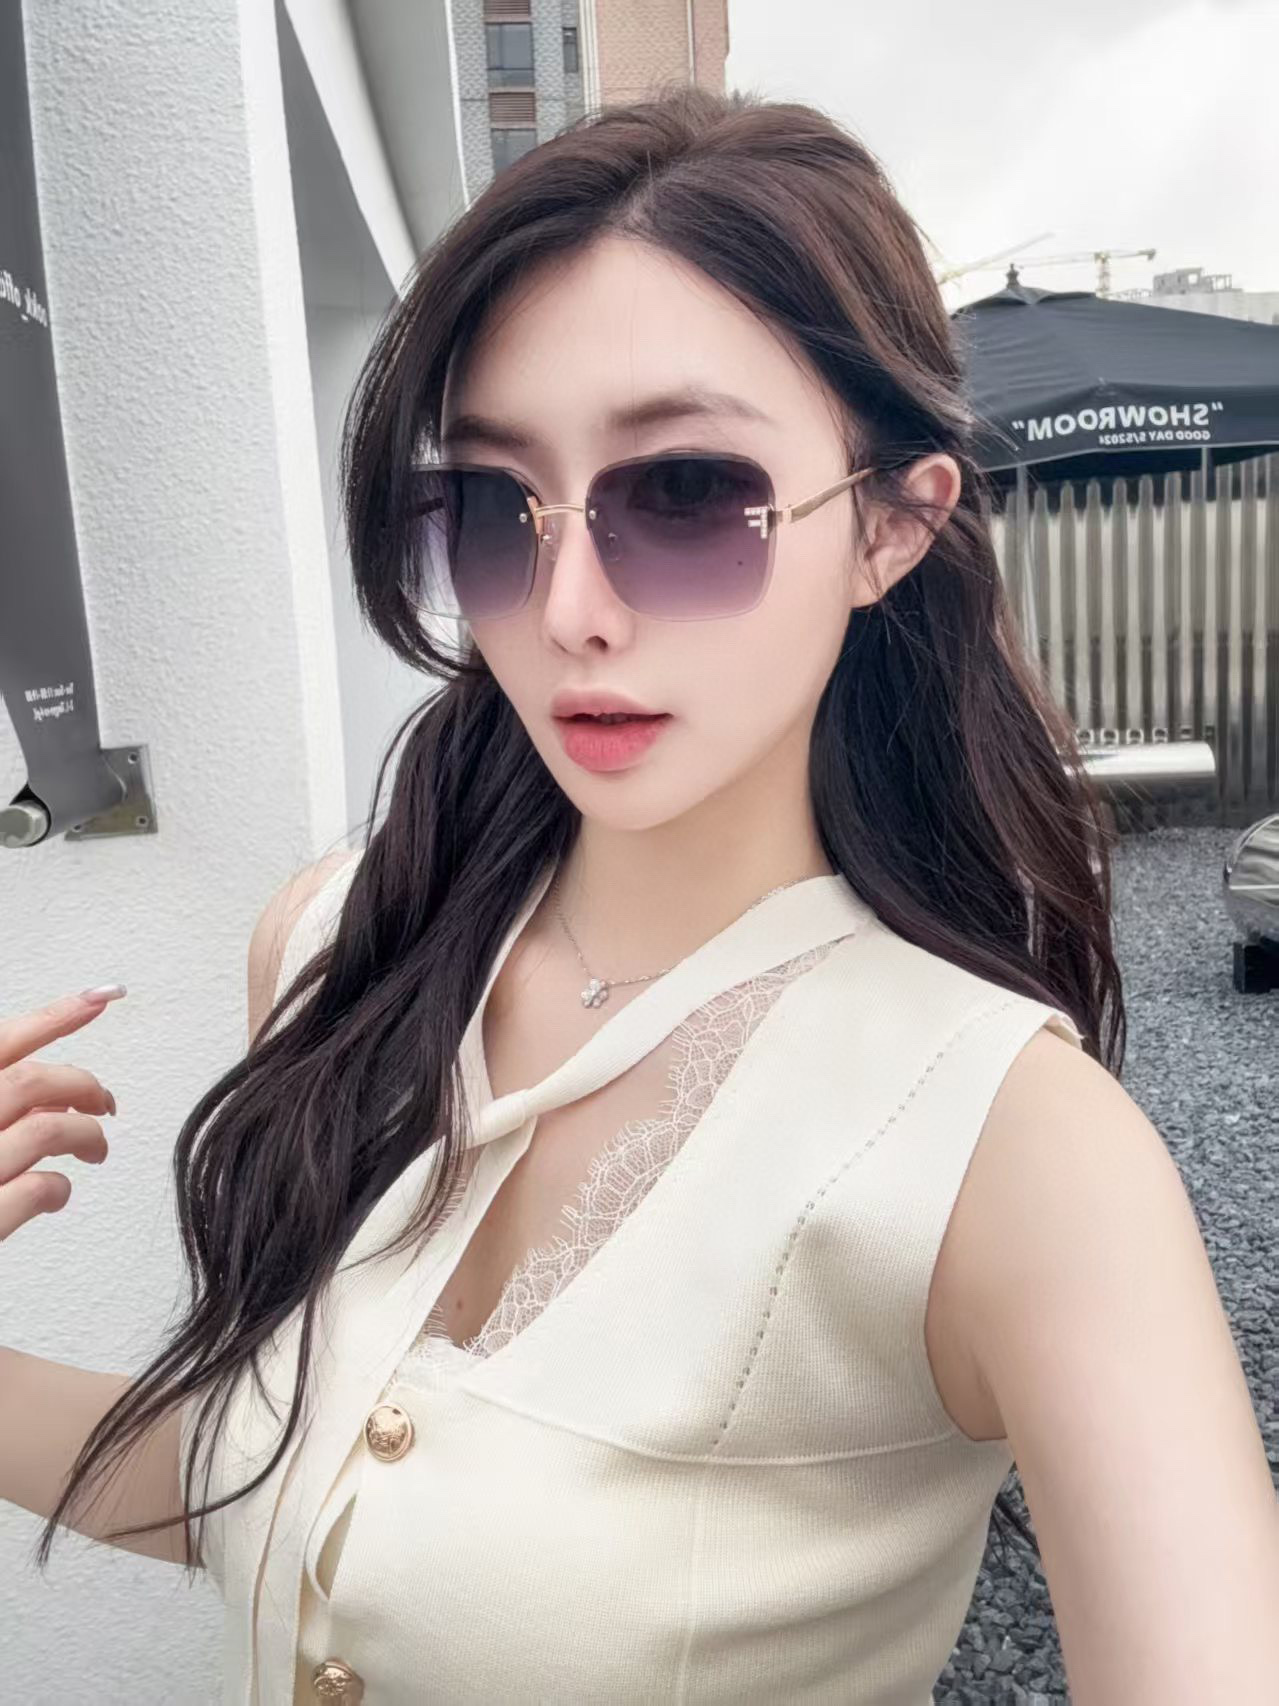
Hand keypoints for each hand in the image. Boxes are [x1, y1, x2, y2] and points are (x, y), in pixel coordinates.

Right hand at [0, 990, 123, 1242]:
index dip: (53, 1015)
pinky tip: (57, 1194)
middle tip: (107, 1103)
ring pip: (46, 1131)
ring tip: (94, 1150)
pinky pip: (37, 1191)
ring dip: (85, 1136)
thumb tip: (57, 1097)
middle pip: (31, 1082)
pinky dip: (59, 1189)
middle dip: (82, 1084)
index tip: (103, 996)